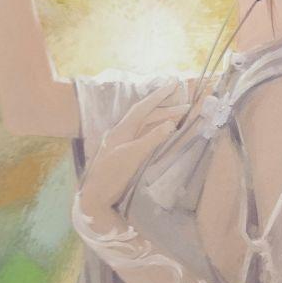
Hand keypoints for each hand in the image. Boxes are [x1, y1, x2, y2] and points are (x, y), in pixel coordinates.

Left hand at [78, 85, 189, 227]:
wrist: (95, 197)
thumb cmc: (111, 176)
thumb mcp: (132, 156)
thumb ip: (151, 139)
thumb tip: (171, 124)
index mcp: (121, 130)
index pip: (142, 108)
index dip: (158, 96)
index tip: (173, 85)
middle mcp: (121, 133)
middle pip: (146, 116)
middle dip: (166, 109)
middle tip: (187, 107)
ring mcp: (122, 143)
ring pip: (145, 126)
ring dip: (162, 120)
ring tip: (180, 118)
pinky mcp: (125, 154)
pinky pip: (144, 136)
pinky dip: (156, 132)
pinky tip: (164, 134)